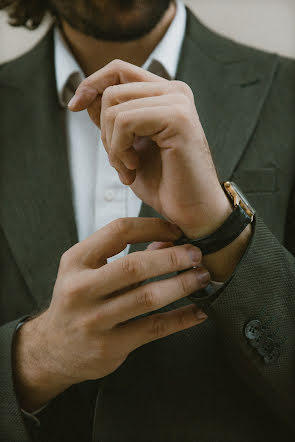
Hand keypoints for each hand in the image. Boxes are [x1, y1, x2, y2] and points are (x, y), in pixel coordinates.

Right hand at [13, 218, 209, 411]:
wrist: (53, 347)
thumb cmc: (76, 300)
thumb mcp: (87, 270)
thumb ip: (124, 254)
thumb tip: (168, 242)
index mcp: (75, 261)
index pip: (118, 231)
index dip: (152, 227)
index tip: (176, 231)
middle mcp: (80, 289)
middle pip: (135, 266)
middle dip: (173, 258)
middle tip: (196, 255)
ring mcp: (94, 320)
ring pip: (147, 298)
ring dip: (182, 285)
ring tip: (202, 277)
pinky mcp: (109, 346)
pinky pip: (154, 328)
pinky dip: (181, 318)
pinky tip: (198, 311)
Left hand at [68, 59, 231, 238]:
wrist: (192, 211)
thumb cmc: (164, 184)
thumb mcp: (127, 147)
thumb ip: (111, 120)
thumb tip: (85, 96)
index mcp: (165, 95)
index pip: (119, 70)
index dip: (91, 83)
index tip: (74, 106)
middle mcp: (174, 92)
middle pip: (112, 90)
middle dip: (104, 131)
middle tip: (120, 162)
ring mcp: (177, 102)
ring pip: (114, 106)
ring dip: (112, 145)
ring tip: (129, 169)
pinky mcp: (177, 117)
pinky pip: (125, 121)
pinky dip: (119, 149)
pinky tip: (134, 167)